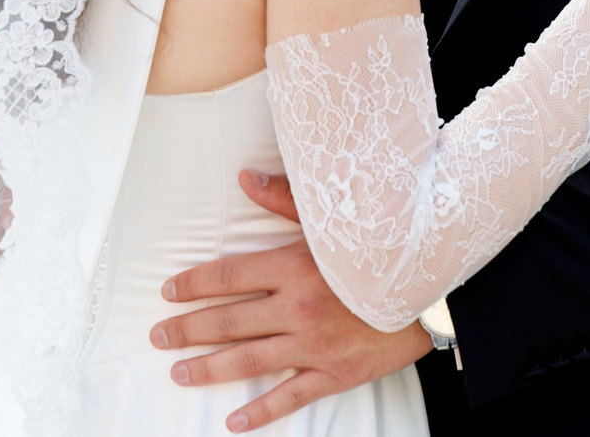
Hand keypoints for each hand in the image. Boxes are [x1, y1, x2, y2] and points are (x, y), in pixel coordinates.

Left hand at [153, 171, 431, 431]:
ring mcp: (314, 345)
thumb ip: (285, 200)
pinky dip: (260, 411)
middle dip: (188, 328)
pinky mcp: (333, 373)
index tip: (168, 291)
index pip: (228, 275)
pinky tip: (233, 420)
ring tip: (179, 370)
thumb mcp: (333, 221)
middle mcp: (297, 307)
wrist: (431, 291)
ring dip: (209, 367)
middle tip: (158, 335)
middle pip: (228, 320)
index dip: (193, 283)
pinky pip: (289, 397)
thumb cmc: (381, 252)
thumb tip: (245, 177)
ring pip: (248, 360)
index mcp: (294, 266)